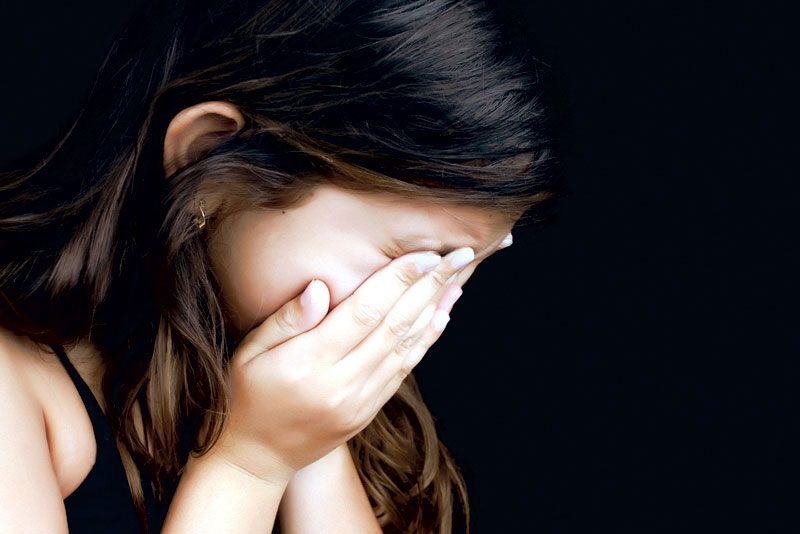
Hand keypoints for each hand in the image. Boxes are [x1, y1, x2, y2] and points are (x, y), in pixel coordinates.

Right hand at [210, 247, 474, 482]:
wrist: (258, 459)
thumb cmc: (247, 395)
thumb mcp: (250, 353)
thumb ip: (287, 320)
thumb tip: (321, 287)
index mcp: (310, 363)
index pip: (364, 312)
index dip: (398, 280)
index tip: (425, 254)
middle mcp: (342, 384)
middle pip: (395, 326)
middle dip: (429, 286)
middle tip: (458, 256)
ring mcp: (359, 401)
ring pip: (406, 348)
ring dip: (436, 310)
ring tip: (458, 280)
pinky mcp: (368, 412)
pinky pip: (404, 371)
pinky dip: (425, 341)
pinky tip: (440, 317)